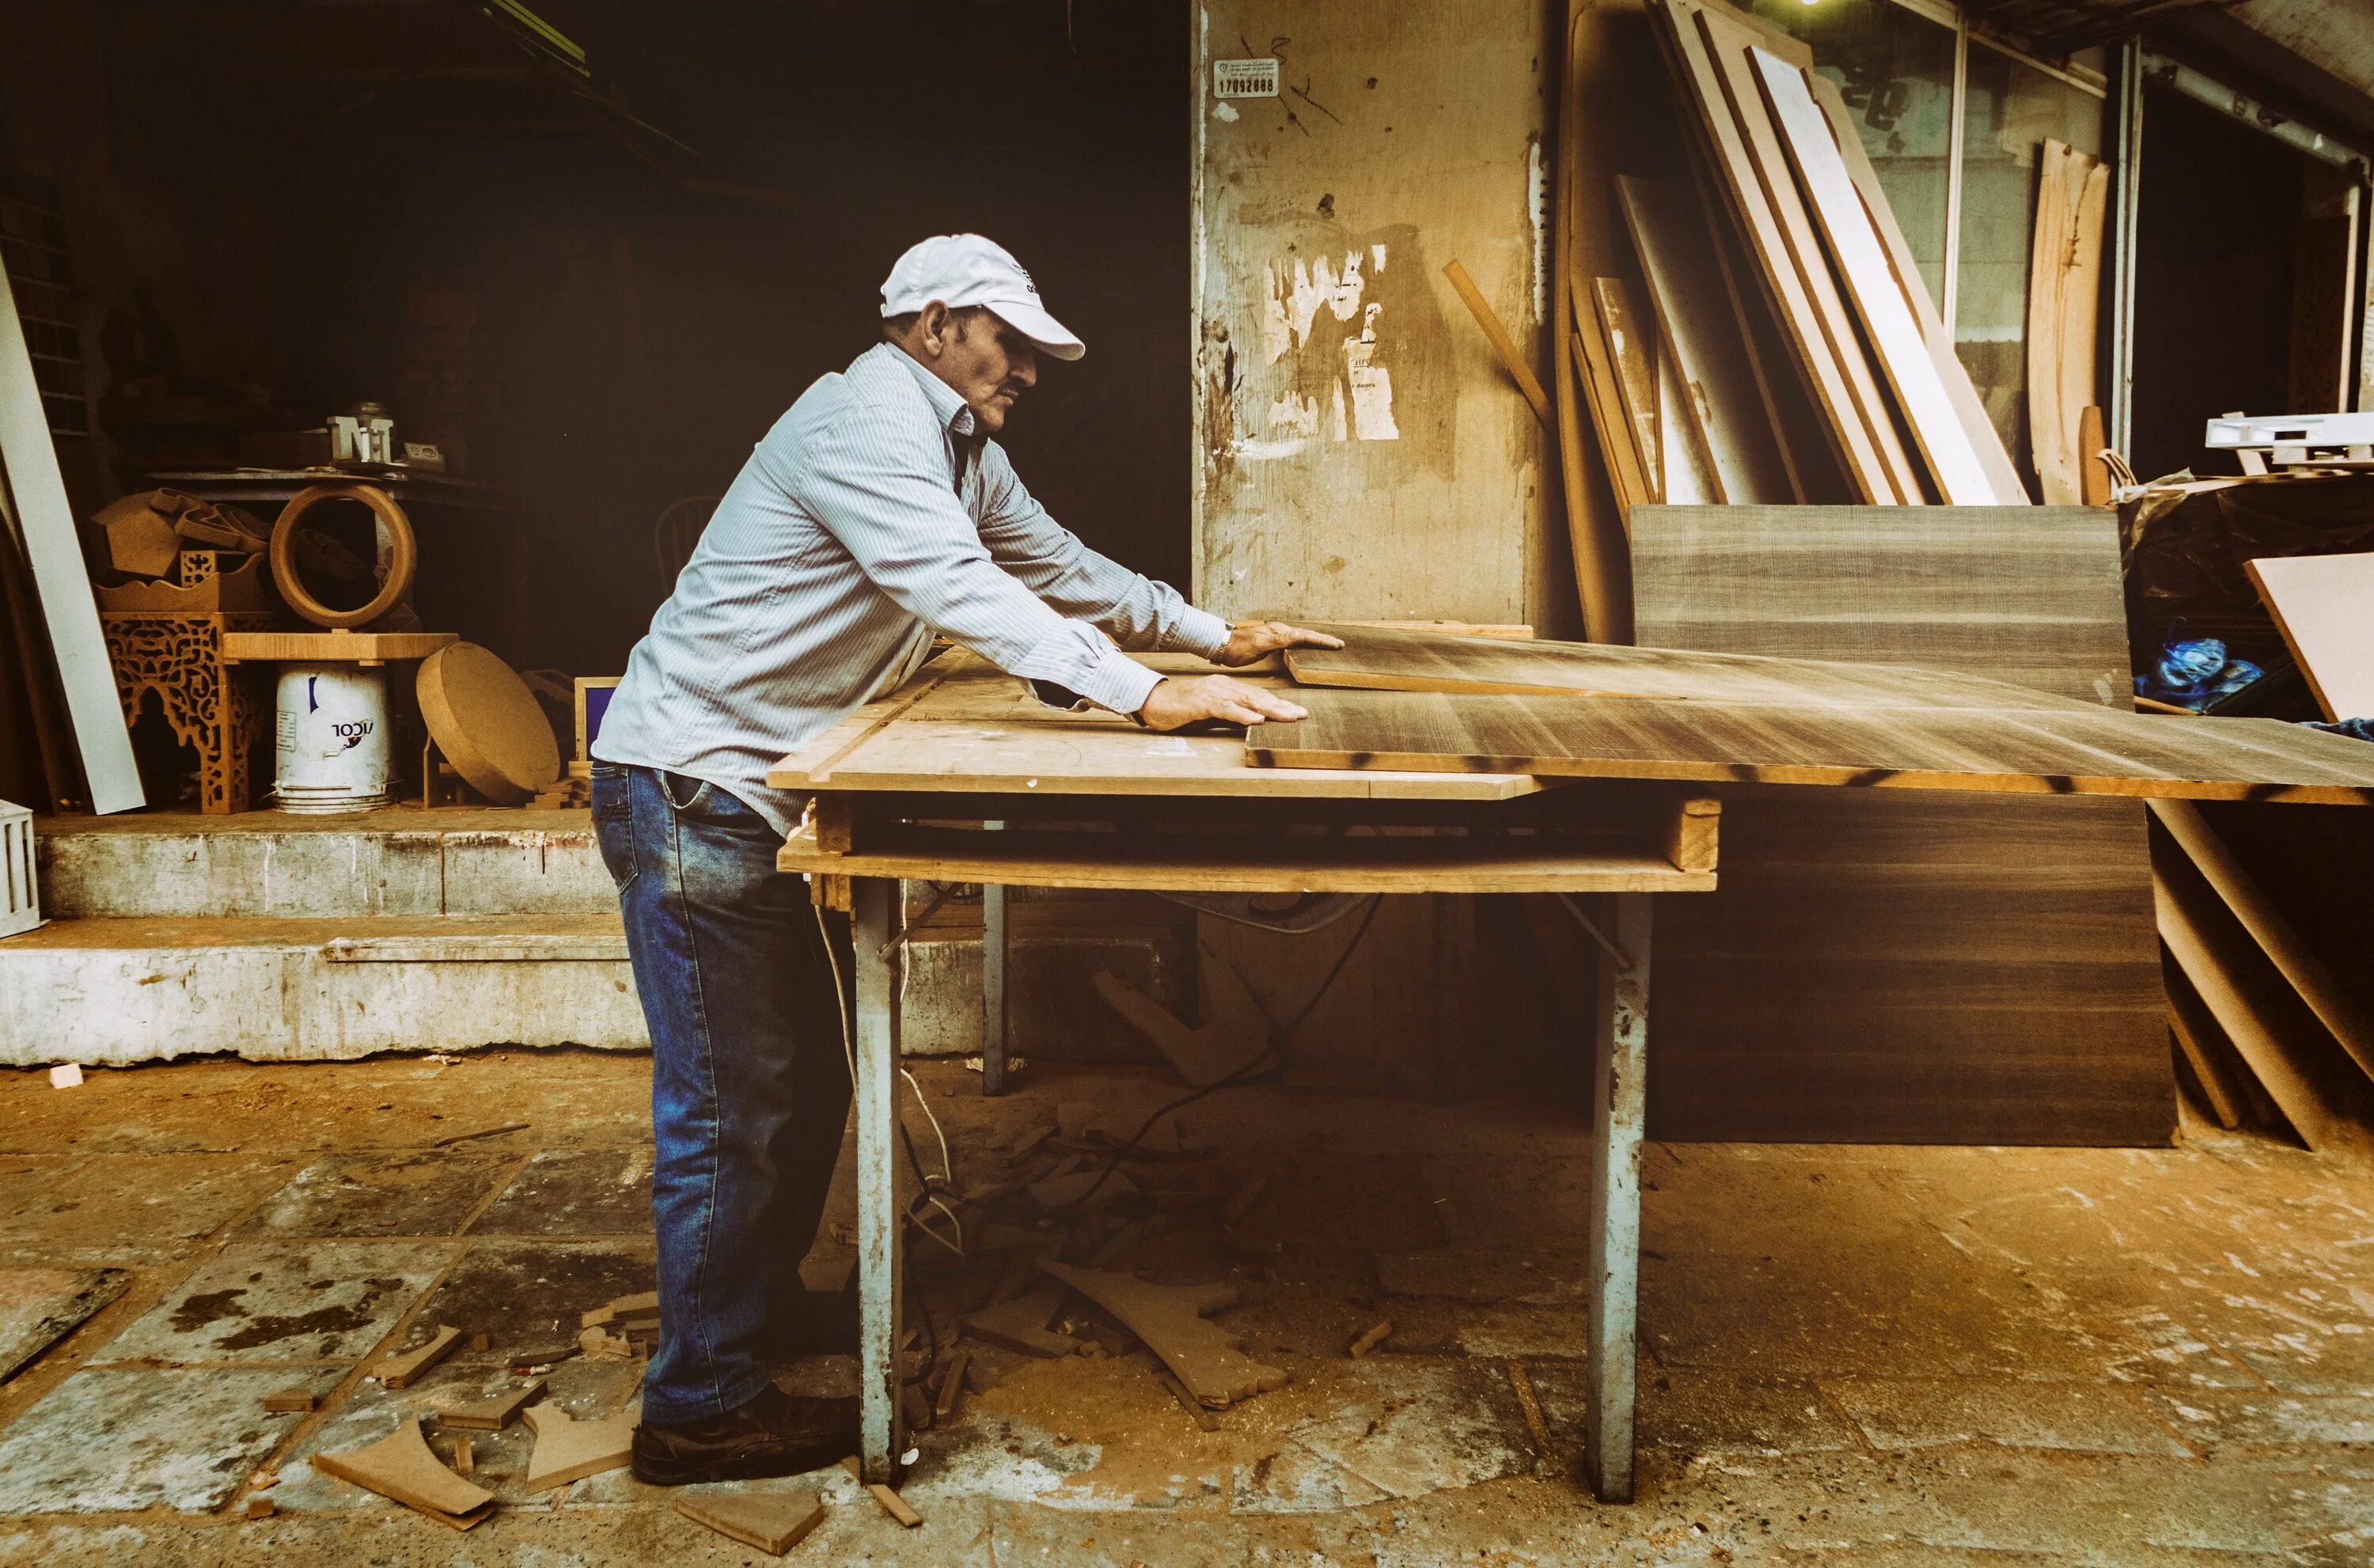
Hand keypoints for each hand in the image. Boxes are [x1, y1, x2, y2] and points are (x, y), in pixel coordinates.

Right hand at [1137, 674, 1308, 730]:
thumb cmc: (1181, 709)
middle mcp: (1224, 687)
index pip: (1258, 696)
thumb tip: (1252, 721)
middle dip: (1281, 706)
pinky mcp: (1202, 703)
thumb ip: (1231, 715)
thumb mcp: (1211, 713)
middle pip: (1258, 696)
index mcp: (1227, 688)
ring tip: (1288, 716)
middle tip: (1301, 714)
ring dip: (1270, 709)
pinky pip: (1226, 709)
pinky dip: (1243, 714)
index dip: (1278, 704)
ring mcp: (1214, 693)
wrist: (1154, 702)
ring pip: (1247, 701)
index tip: (1297, 712)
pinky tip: (1257, 719)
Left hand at [1212, 620, 1344, 667]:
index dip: (1322, 641)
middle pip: (1307, 635)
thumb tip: (1296, 636)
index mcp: (1280, 632)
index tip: (1336, 645)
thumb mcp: (1259, 645)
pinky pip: (1293, 643)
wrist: (1223, 646)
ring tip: (1329, 645)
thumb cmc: (1238, 648)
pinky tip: (1307, 649)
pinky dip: (1304, 645)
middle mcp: (1280, 632)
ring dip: (1315, 642)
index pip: (1305, 636)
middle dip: (1323, 639)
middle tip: (1339, 644)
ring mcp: (1276, 637)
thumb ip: (1278, 640)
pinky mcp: (1272, 643)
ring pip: (1301, 639)